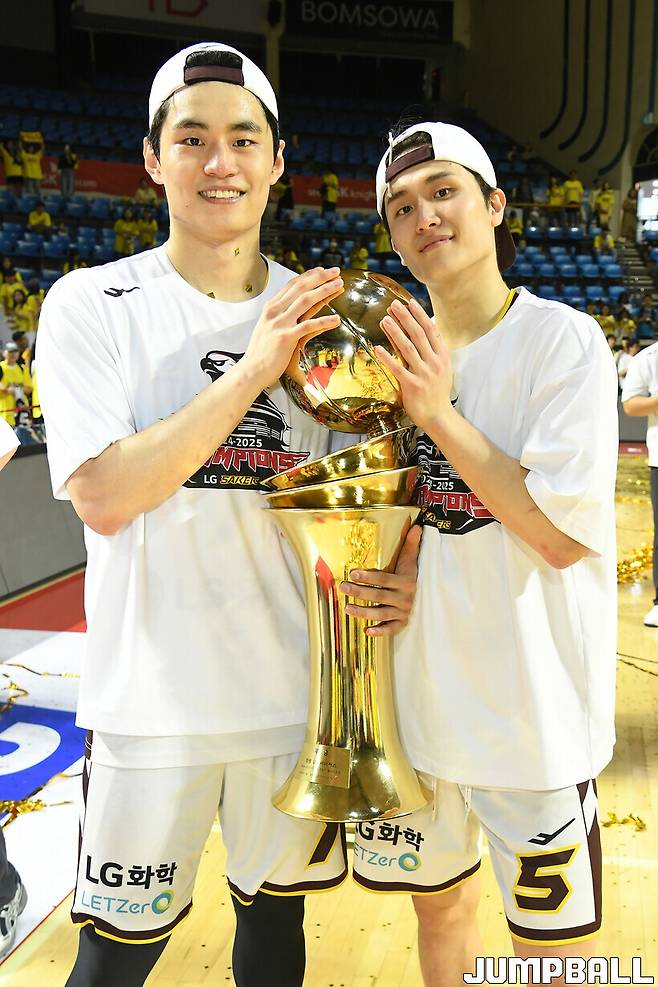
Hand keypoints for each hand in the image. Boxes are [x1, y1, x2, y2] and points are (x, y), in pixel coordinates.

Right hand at [241, 267, 343, 388]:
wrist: (251, 371)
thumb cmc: (261, 352)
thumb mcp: (268, 328)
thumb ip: (280, 316)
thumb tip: (294, 309)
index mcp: (270, 308)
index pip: (292, 285)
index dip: (308, 276)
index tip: (322, 270)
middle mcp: (274, 312)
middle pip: (300, 288)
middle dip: (320, 277)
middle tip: (335, 272)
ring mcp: (280, 324)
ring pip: (305, 301)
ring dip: (324, 291)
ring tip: (339, 286)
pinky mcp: (286, 338)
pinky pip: (308, 326)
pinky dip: (324, 321)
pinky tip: (336, 319)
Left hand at [339, 524, 421, 635]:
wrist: (429, 595)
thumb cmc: (412, 574)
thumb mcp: (411, 559)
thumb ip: (411, 544)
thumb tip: (416, 525)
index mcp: (406, 581)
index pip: (385, 579)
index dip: (369, 577)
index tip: (353, 573)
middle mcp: (405, 598)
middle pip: (380, 596)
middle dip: (360, 592)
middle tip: (343, 587)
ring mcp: (404, 612)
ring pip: (382, 614)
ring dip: (364, 612)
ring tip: (347, 608)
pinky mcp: (403, 623)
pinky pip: (391, 630)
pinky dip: (380, 632)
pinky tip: (366, 630)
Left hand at [376, 297, 453, 433]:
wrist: (438, 415)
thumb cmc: (437, 391)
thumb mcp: (442, 368)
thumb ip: (433, 351)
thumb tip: (424, 332)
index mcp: (443, 356)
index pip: (431, 330)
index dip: (420, 315)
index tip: (410, 302)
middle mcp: (435, 362)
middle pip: (418, 335)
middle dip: (405, 318)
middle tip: (394, 304)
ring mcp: (424, 374)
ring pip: (408, 348)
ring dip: (395, 332)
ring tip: (385, 319)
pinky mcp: (413, 385)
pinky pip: (398, 369)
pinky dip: (388, 358)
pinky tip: (377, 348)